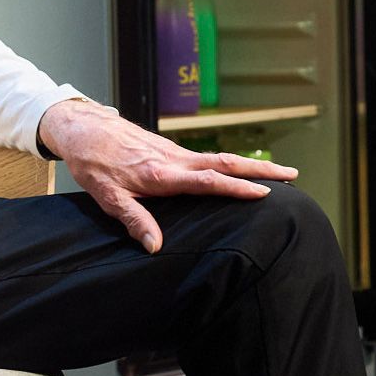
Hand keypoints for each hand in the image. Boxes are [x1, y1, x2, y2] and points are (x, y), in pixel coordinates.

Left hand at [37, 98, 297, 253]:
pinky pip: (205, 157)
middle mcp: (173, 159)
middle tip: (293, 175)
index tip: (265, 194)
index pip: (208, 181)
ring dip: (249, 165)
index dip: (237, 188)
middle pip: (225, 163)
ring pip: (218, 158)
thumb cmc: (92, 164)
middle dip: (260, 170)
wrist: (82, 128)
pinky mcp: (169, 149)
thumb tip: (156, 247)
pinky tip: (239, 172)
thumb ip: (134, 221)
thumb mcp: (107, 198)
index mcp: (161, 174)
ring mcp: (173, 151)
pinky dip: (228, 163)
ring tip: (279, 174)